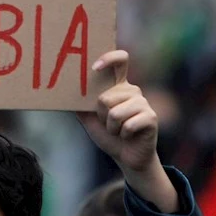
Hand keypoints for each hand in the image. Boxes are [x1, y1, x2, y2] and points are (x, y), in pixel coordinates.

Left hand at [78, 51, 157, 171]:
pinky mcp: (151, 117)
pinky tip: (128, 136)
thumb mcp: (89, 118)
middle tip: (109, 124)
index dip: (108, 58)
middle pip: (105, 97)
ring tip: (118, 131)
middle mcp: (132, 90)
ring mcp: (143, 102)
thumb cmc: (108, 135)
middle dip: (102, 116)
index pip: (120, 60)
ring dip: (111, 128)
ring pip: (115, 113)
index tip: (95, 68)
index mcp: (118, 86)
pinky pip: (127, 125)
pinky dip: (122, 135)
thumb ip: (80, 104)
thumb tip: (64, 91)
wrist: (126, 157)